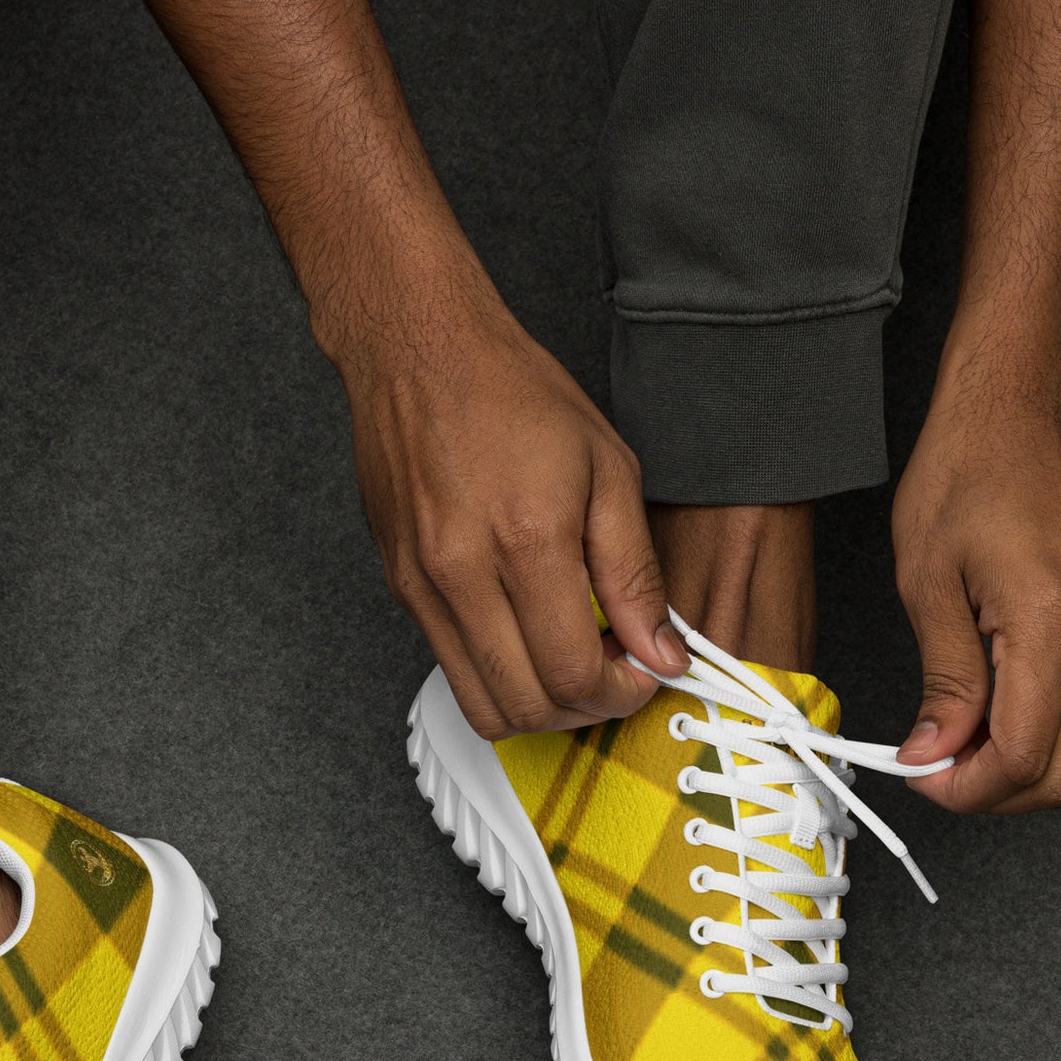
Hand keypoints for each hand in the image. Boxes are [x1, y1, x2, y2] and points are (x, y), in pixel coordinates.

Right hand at [332, 268, 687, 737]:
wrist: (417, 351)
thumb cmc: (513, 393)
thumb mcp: (608, 469)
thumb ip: (635, 573)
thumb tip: (660, 652)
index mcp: (527, 541)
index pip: (574, 672)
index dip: (621, 691)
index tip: (643, 668)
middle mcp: (463, 574)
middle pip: (527, 706)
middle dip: (583, 708)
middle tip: (612, 672)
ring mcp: (422, 587)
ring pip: (482, 706)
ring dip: (537, 706)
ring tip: (568, 661)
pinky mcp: (401, 588)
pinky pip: (450, 668)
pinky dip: (497, 675)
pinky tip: (526, 636)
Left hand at [892, 369, 1060, 812]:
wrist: (1019, 409)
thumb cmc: (966, 472)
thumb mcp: (927, 582)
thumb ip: (943, 679)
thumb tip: (936, 752)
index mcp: (1056, 620)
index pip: (1027, 755)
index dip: (967, 787)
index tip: (916, 774)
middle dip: (994, 791)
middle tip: (930, 767)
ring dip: (1014, 766)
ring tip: (948, 737)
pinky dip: (1035, 732)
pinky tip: (982, 712)